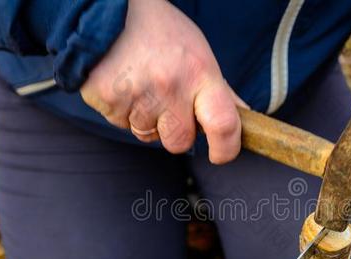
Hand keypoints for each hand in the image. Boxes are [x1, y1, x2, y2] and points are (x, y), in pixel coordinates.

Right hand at [81, 0, 245, 163]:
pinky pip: (121, 124)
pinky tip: (124, 84)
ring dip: (147, 120)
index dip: (226, 149)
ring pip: (148, 136)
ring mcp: (137, 95)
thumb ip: (220, 91)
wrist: (110, 10)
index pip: (223, 125)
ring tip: (142, 85)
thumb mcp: (199, 53)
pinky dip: (124, 111)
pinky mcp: (107, 100)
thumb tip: (242, 119)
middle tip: (169, 104)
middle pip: (180, 142)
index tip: (221, 153)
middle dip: (176, 132)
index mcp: (200, 74)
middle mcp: (170, 87)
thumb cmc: (161, 33)